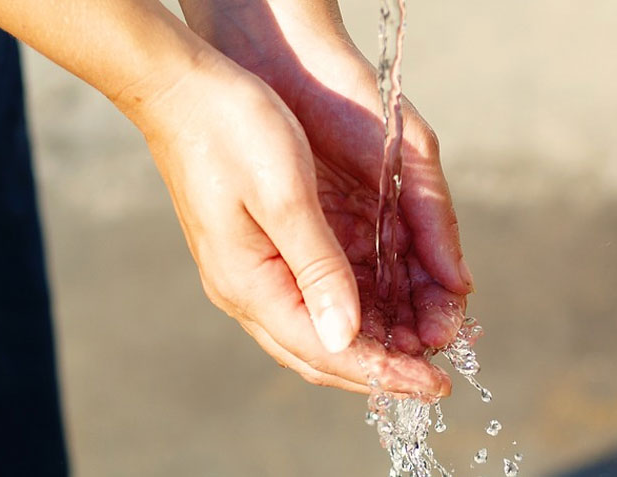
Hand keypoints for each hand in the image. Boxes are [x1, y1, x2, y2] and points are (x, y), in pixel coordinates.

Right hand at [179, 0, 474, 389]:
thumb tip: (345, 336)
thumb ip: (318, 269)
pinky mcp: (258, 252)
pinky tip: (382, 310)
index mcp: (250, 283)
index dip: (383, 373)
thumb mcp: (285, 196)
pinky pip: (309, 300)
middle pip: (320, 353)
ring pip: (316, 331)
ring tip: (418, 349)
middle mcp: (246, 290)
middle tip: (432, 379)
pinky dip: (351, 313)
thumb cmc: (232, 130)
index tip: (434, 387)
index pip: (326, 351)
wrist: (182, 90)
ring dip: (368, 345)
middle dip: (379, 370)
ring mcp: (248, 273)